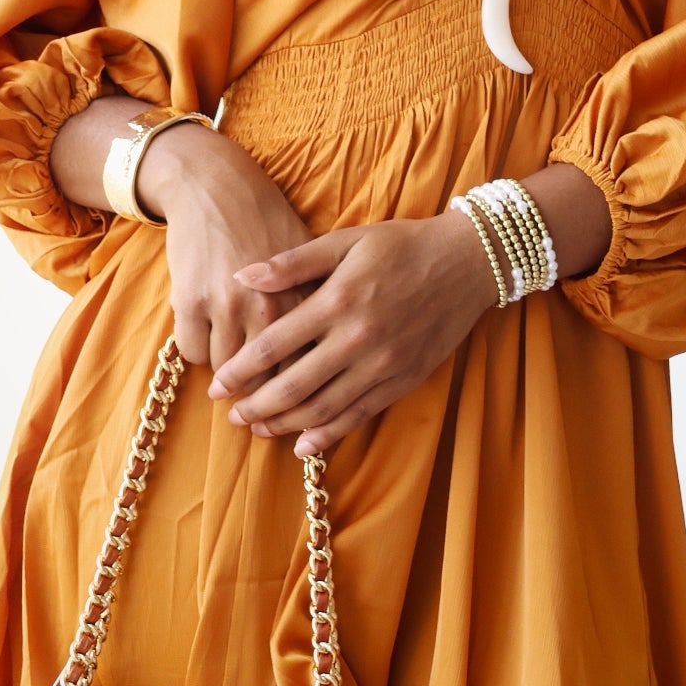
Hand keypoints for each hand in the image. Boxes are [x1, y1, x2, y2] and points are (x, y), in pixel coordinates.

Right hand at [140, 123, 319, 373]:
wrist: (214, 184)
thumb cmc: (266, 219)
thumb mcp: (308, 255)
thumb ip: (319, 301)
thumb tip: (333, 349)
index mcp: (302, 297)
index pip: (307, 364)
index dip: (300, 388)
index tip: (292, 398)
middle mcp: (268, 306)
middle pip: (267, 378)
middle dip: (261, 393)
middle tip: (254, 395)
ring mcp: (226, 304)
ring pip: (226, 369)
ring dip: (227, 370)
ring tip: (230, 360)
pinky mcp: (190, 301)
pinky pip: (193, 353)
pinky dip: (198, 352)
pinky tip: (206, 336)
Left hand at [206, 210, 500, 455]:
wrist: (468, 261)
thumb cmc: (402, 245)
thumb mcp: (346, 241)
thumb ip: (293, 263)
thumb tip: (242, 276)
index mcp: (337, 300)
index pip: (273, 345)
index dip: (240, 370)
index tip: (217, 385)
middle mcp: (357, 338)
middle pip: (293, 386)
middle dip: (256, 406)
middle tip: (231, 416)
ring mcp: (382, 364)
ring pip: (323, 408)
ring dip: (285, 424)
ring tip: (258, 429)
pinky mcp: (403, 379)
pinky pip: (359, 414)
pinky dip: (328, 434)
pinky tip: (304, 444)